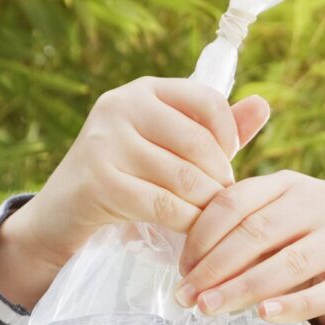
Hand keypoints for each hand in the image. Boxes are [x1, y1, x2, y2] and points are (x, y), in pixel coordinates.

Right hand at [0, 77, 271, 307]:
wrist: (61, 216)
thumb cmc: (127, 180)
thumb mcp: (171, 149)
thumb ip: (216, 130)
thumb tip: (263, 104)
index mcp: (145, 90)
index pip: (207, 100)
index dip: (228, 136)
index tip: (227, 165)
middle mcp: (121, 105)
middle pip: (199, 143)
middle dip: (219, 179)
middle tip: (222, 202)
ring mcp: (105, 141)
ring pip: (184, 177)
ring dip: (206, 205)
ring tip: (209, 219)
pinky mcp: (97, 180)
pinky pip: (162, 204)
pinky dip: (186, 222)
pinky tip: (190, 233)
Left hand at [172, 170, 324, 324]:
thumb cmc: (303, 247)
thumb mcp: (274, 228)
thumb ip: (238, 233)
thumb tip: (186, 268)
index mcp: (288, 183)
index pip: (236, 201)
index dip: (202, 235)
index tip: (181, 269)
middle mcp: (320, 201)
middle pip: (258, 232)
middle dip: (216, 267)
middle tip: (186, 296)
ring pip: (289, 263)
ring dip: (243, 288)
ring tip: (209, 309)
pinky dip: (293, 305)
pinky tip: (264, 315)